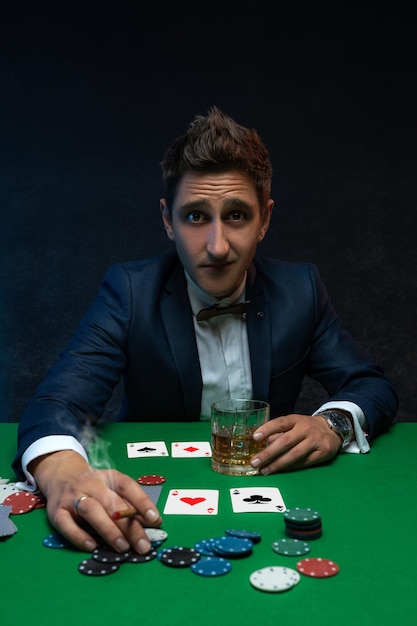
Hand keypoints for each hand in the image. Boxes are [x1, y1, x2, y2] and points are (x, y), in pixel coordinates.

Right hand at [29, 450, 161, 552]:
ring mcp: (72, 497)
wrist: (60, 473)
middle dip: (129, 526)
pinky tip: (91, 546)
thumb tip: (153, 522)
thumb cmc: (93, 485)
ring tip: (122, 547)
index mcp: (108, 477)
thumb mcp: (111, 486)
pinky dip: (78, 536)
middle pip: (112, 503)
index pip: (127, 486)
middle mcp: (91, 484)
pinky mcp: (56, 511)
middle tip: (143, 546)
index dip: (142, 502)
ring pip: (91, 510)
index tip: (155, 519)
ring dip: (108, 529)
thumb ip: (129, 503)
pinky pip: (66, 523)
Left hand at [250, 413, 341, 473]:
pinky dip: (290, 468)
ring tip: (264, 470)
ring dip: (277, 464)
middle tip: (255, 462)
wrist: (332, 429)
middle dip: (268, 453)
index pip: (280, 423)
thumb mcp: (294, 424)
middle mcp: (305, 429)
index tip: (255, 437)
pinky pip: (303, 462)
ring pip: (294, 454)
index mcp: (296, 420)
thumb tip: (261, 445)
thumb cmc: (307, 427)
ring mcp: (315, 441)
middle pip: (285, 441)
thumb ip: (279, 432)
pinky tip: (280, 471)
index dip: (267, 429)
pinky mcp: (322, 453)